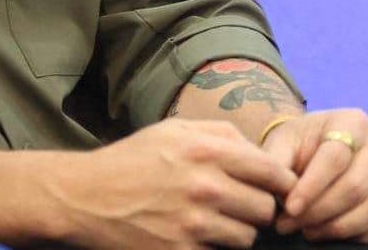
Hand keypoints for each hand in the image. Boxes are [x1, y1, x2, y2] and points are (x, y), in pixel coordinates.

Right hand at [56, 118, 295, 248]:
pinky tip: (198, 237)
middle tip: (242, 207)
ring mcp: (193, 225)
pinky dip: (214, 248)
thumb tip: (260, 153)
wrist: (84, 197)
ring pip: (247, 238)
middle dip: (258, 209)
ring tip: (216, 223)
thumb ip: (222, 135)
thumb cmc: (133, 160)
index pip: (273, 172)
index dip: (282, 183)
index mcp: (208, 152)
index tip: (279, 189)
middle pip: (265, 209)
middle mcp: (205, 187)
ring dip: (237, 233)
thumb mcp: (176, 130)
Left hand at [260, 108, 367, 242]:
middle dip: (320, 211)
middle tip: (290, 223)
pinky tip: (327, 231)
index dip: (311, 187)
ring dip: (337, 226)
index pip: (336, 157)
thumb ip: (276, 164)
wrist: (312, 151)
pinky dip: (355, 235)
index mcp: (352, 122)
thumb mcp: (280, 145)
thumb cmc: (298, 145)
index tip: (290, 208)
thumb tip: (283, 191)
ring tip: (307, 229)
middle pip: (356, 185)